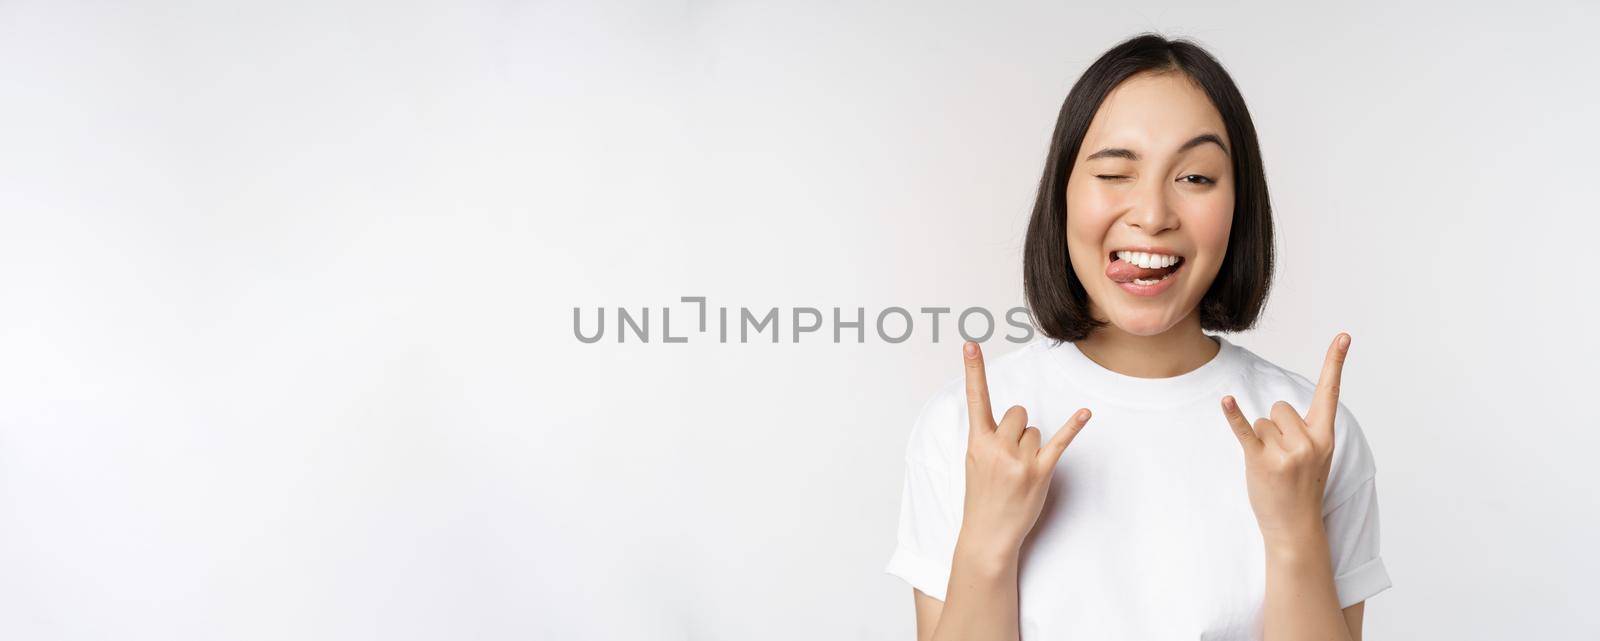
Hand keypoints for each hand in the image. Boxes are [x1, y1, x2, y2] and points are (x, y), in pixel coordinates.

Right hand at [957, 340, 1092, 556]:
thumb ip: (989, 438)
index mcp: (977, 442)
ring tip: (1020, 473)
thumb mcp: (974, 463)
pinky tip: (1085, 412)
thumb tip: (1015, 420)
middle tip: (1011, 457)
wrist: (987, 535)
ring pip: (1035, 429)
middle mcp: (997, 447)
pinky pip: (1060, 441)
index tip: (970, 344)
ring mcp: (1019, 460)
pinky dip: (1074, 426)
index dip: (973, 370)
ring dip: (1032, 446)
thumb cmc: (982, 498)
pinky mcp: (1040, 472)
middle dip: (1018, 429)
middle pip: (1018, 413)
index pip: (975, 399)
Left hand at [1220, 332, 1350, 546]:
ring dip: (1260, 440)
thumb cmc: (1301, 488)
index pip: (1330, 392)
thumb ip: (1304, 430)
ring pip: (1261, 421)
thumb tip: (1277, 411)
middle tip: (1282, 458)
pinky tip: (1226, 400)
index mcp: (1325, 436)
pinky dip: (1233, 415)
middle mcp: (1309, 441)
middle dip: (1274, 428)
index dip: (1336, 362)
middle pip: (1279, 407)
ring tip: (1271, 466)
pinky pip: (1245, 430)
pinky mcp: (1262, 461)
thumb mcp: (1315, 456)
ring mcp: (1287, 452)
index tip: (1344, 335)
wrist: (1294, 527)